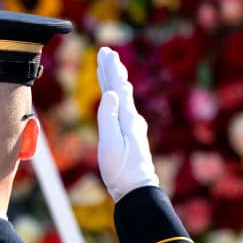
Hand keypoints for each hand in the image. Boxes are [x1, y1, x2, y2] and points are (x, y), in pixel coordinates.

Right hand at [96, 47, 158, 200]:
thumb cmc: (121, 170)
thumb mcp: (111, 143)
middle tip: (108, 53)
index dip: (110, 69)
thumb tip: (111, 93)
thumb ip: (109, 118)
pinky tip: (118, 96)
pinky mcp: (129, 136)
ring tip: (112, 68)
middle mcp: (131, 119)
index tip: (106, 52)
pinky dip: (117, 96)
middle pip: (121, 88)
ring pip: (122, 97)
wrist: (136, 190)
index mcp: (127, 118)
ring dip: (116, 81)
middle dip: (113, 70)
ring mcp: (131, 127)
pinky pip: (121, 108)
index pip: (118, 87)